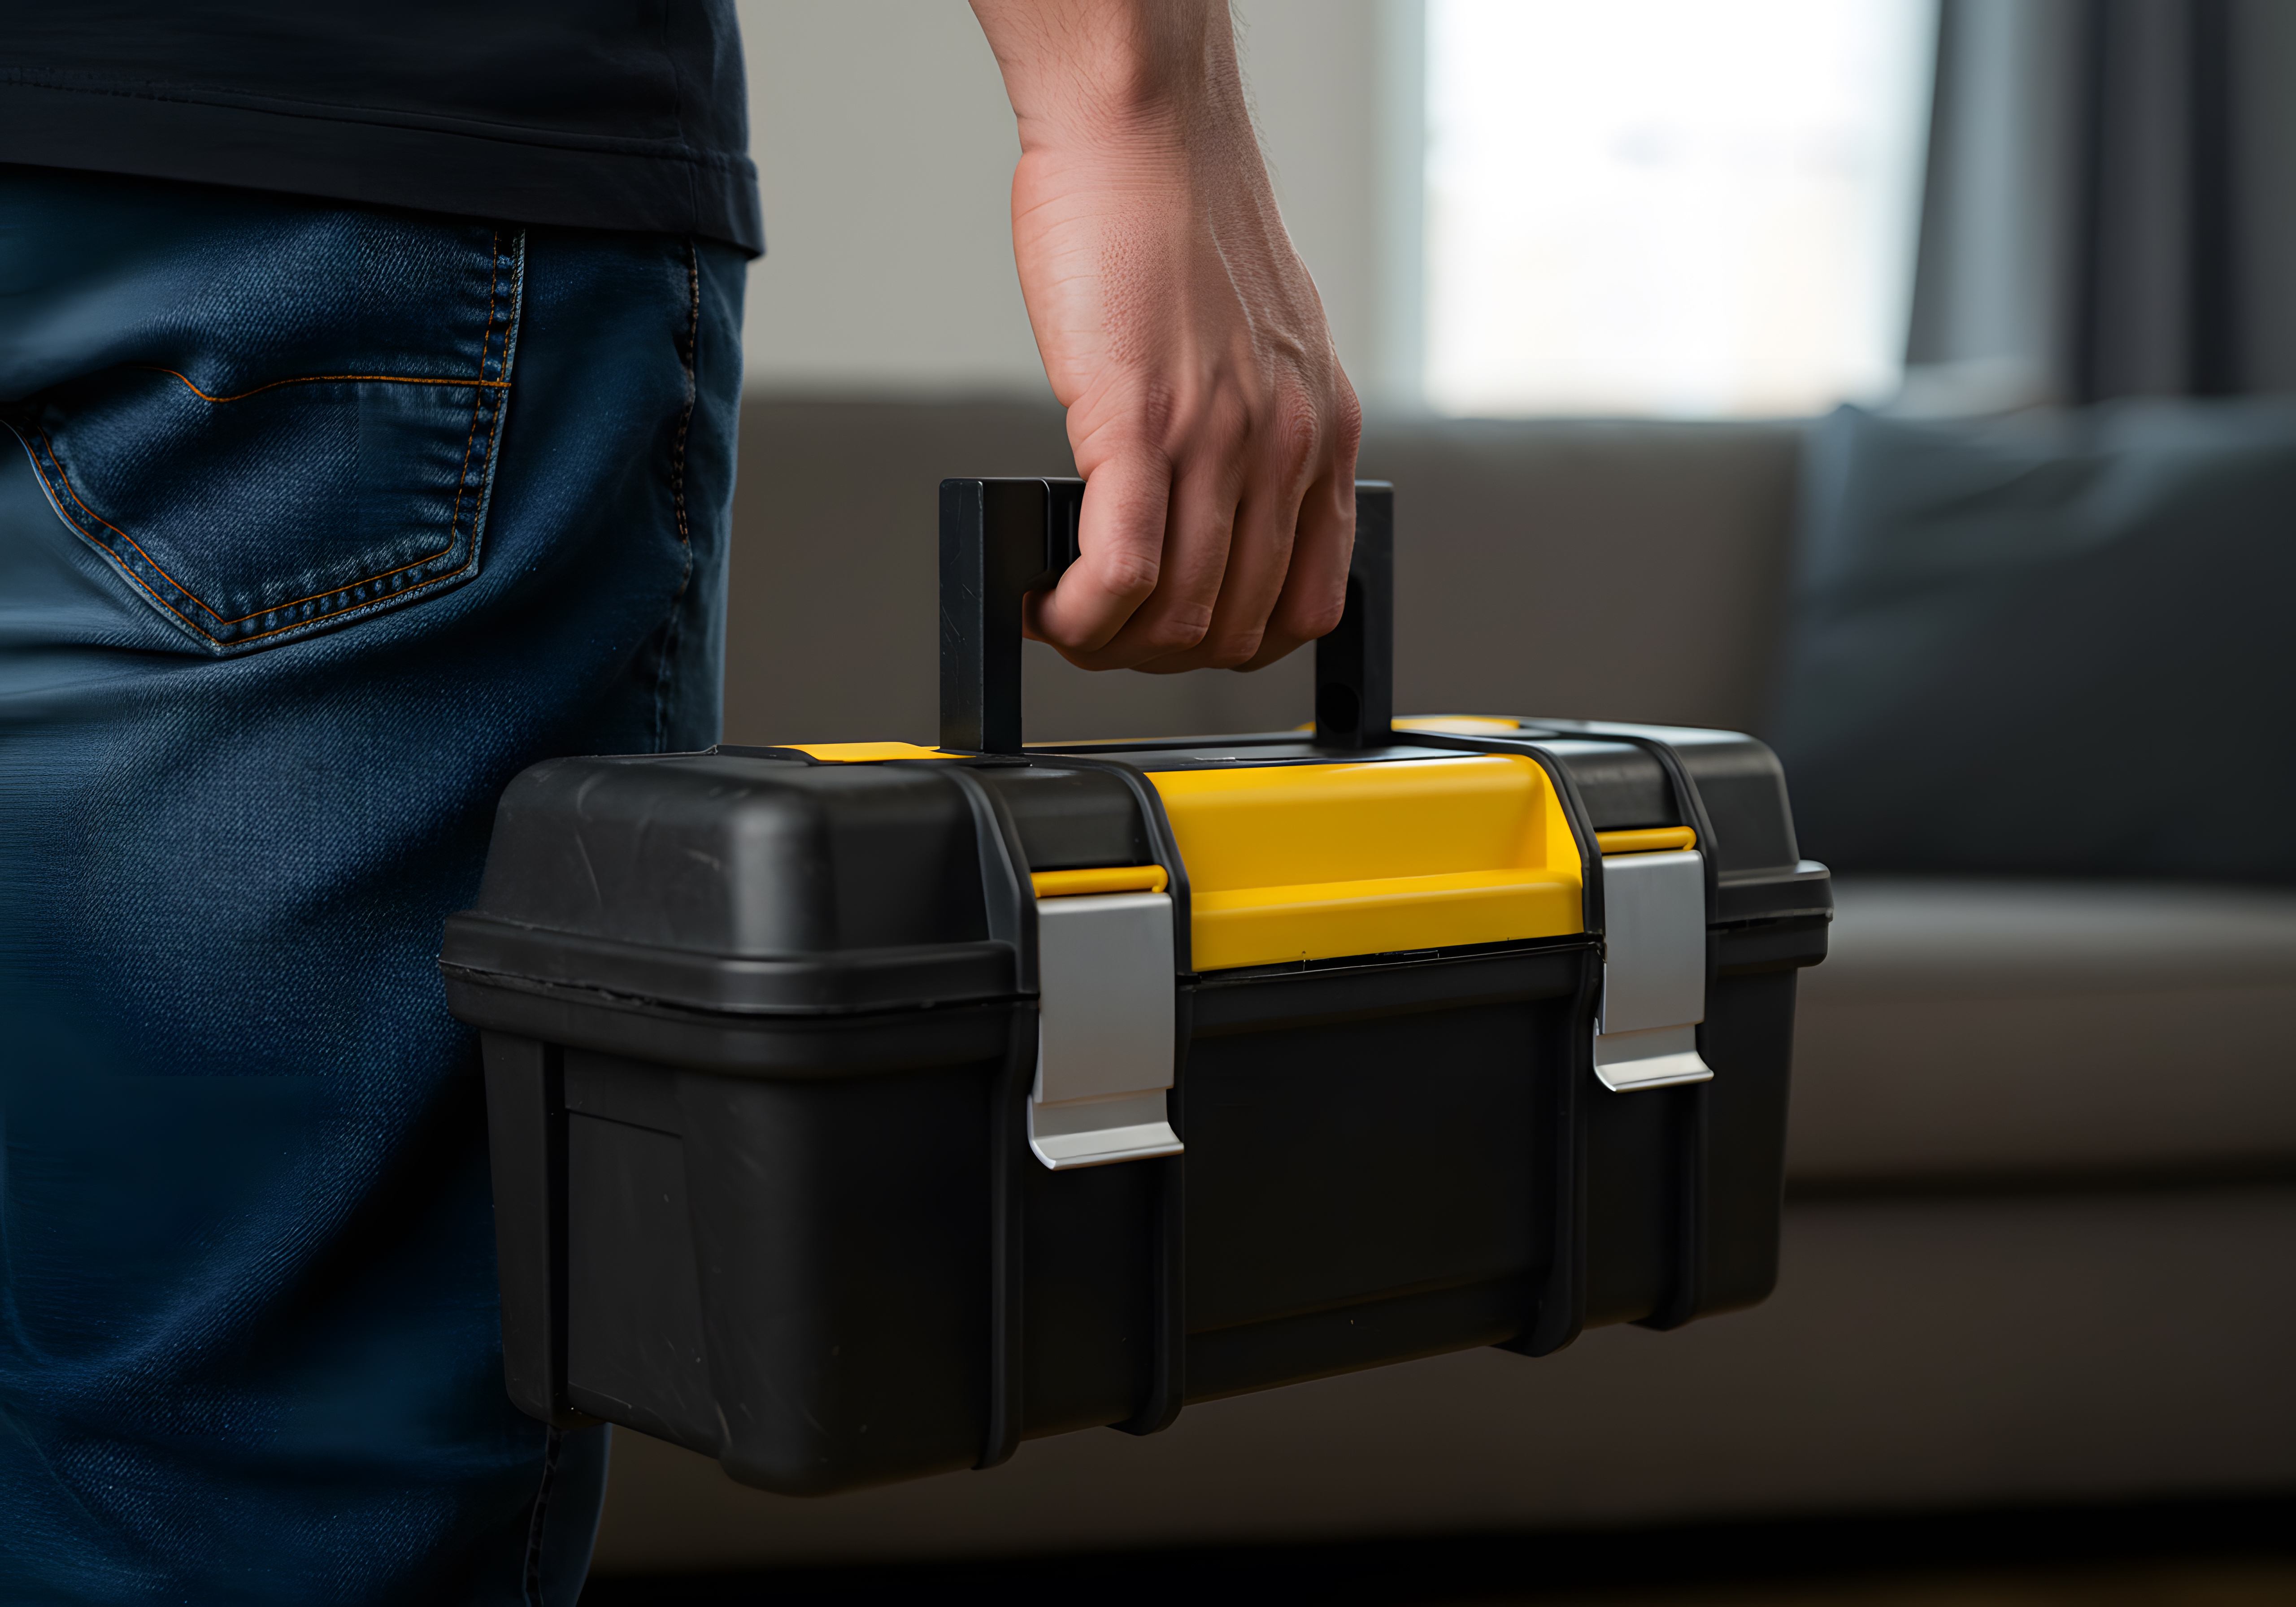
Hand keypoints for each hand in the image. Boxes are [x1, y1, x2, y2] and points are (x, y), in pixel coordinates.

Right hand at [970, 0, 1360, 672]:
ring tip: (1065, 621)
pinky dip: (1079, 614)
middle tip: (1102, 637)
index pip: (1309, 600)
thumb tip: (1211, 494)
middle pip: (1236, 626)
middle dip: (1159, 657)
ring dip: (1111, 645)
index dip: (1237, 646)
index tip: (1180, 637)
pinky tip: (1048, 604)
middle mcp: (1285, 444)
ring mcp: (1218, 440)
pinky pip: (1123, 572)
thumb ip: (1256, 426)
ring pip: (1181, 616)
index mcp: (1322, 430)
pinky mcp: (1140, 423)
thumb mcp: (1262, 341)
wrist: (1146, 134)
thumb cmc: (1180, 219)